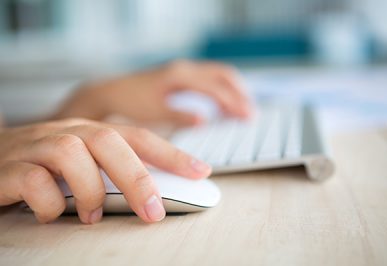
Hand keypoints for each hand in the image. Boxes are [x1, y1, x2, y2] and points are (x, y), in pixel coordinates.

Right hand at [0, 118, 210, 223]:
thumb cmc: (43, 165)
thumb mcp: (82, 164)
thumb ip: (111, 171)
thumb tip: (152, 192)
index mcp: (90, 132)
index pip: (137, 136)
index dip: (171, 152)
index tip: (200, 171)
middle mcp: (67, 132)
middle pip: (109, 140)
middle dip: (137, 177)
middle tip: (153, 212)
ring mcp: (37, 146)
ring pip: (71, 153)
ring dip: (90, 190)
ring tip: (93, 215)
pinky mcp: (9, 167)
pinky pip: (34, 180)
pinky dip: (50, 203)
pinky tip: (53, 214)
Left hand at [55, 60, 251, 125]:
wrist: (112, 92)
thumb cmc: (131, 102)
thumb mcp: (154, 112)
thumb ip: (179, 115)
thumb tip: (204, 119)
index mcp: (180, 76)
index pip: (216, 88)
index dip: (234, 103)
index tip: (247, 117)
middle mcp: (184, 69)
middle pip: (223, 75)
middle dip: (240, 93)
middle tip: (250, 114)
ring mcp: (183, 70)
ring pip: (218, 75)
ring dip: (233, 90)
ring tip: (243, 109)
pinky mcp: (181, 75)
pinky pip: (209, 79)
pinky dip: (221, 90)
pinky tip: (223, 104)